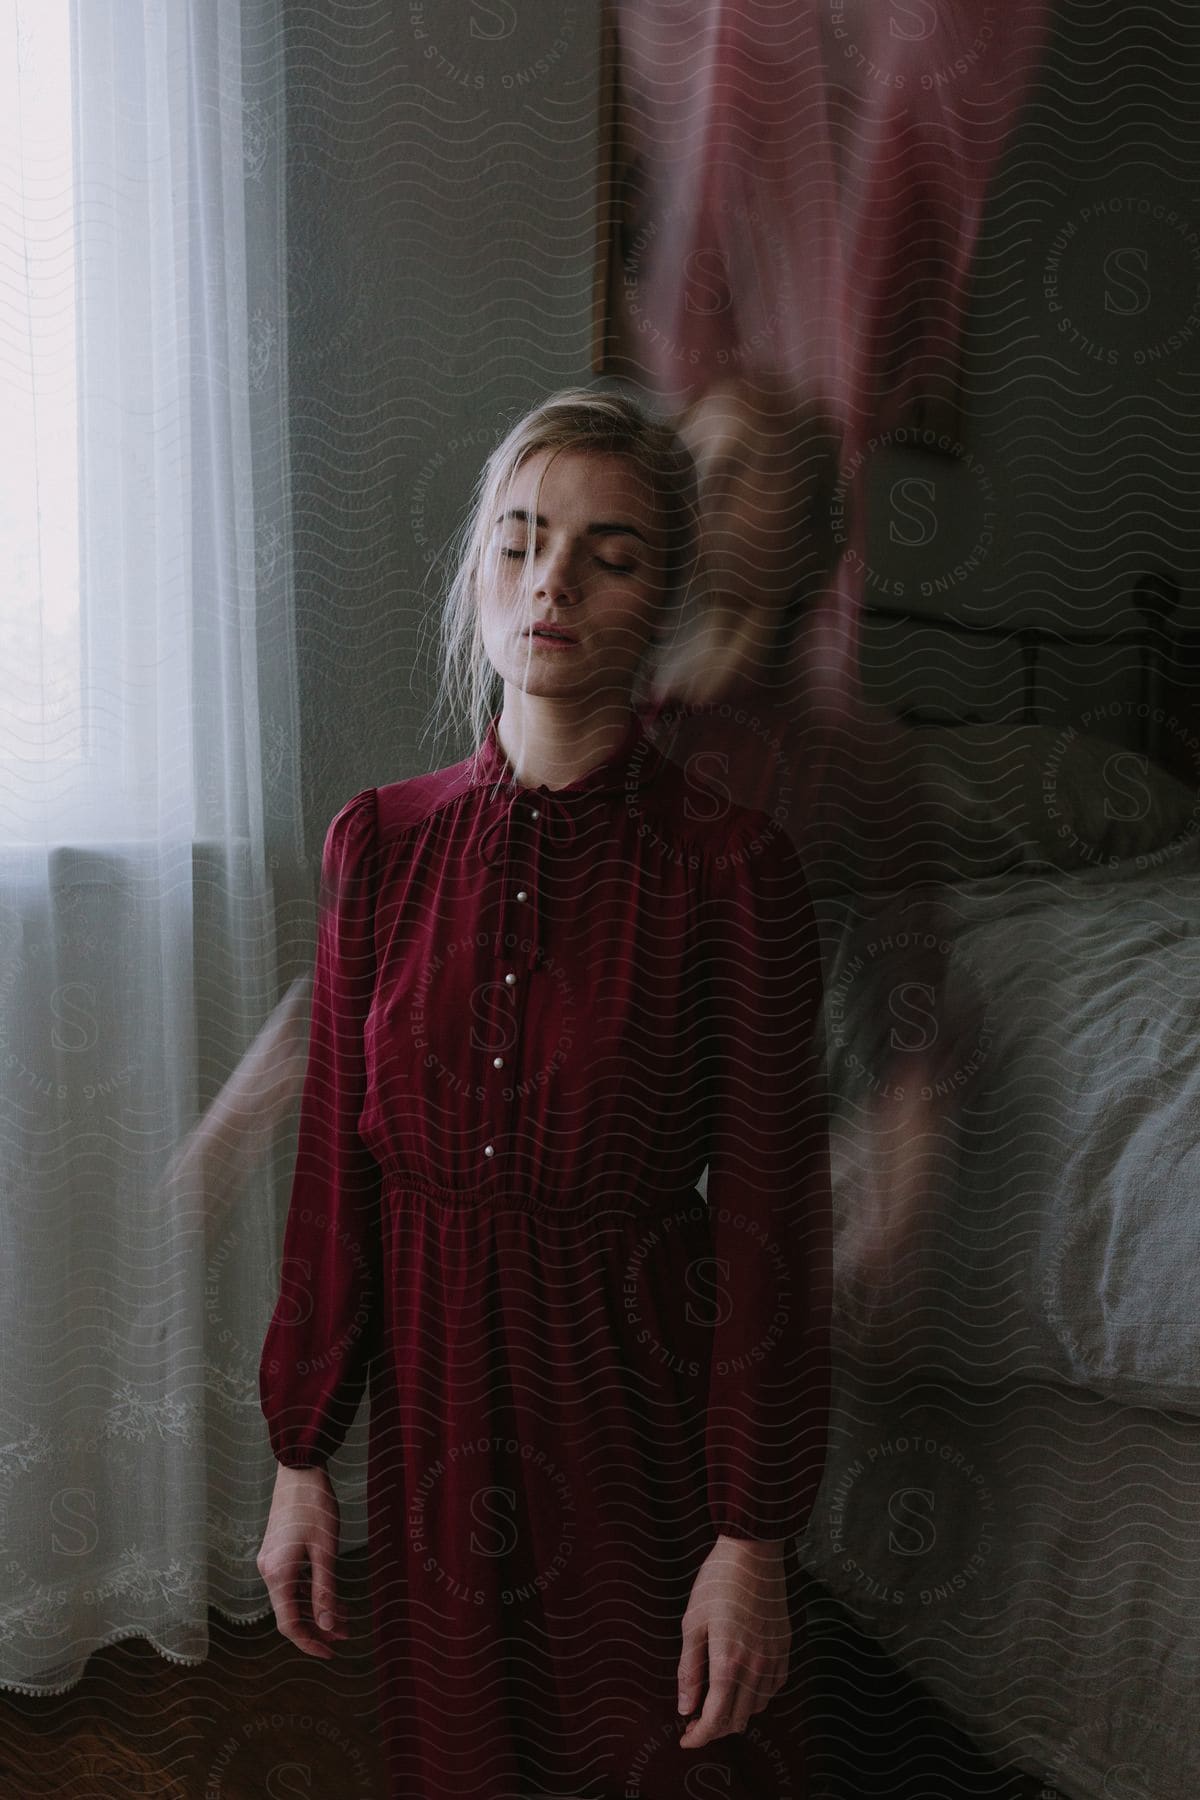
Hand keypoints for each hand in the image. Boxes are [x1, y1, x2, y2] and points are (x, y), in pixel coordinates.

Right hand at [256, 1464, 348, 1658]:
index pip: (288, 1624)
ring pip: (291, 1597)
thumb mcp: (325, 1550)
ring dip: (316, 1609)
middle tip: (347, 1635)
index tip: (331, 1653)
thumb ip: (326, 1591)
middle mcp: (268, 1571)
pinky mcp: (276, 1551)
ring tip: (346, 1617)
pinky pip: (291, 1581)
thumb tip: (330, 1628)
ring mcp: (270, 1560)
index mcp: (277, 1575)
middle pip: (290, 1613)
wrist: (299, 1468)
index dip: (309, 1643)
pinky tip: (330, 1593)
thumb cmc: (315, 1506)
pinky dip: (309, 1591)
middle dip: (318, 1627)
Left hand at [676, 1535, 791, 1747]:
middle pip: (737, 1720)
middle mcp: (756, 1669)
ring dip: (736, 1713)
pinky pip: (773, 1688)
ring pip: (757, 1707)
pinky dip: (756, 1697)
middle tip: (695, 1720)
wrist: (753, 1552)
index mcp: (728, 1664)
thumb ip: (689, 1670)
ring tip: (715, 1701)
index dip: (699, 1737)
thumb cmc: (717, 1584)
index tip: (685, 1739)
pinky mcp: (785, 1648)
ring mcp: (774, 1659)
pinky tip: (741, 1685)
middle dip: (714, 1729)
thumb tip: (685, 1708)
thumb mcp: (692, 1624)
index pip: (715, 1720)